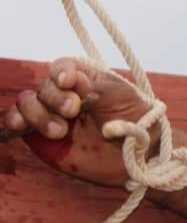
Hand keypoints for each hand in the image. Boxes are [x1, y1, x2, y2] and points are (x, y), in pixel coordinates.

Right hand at [3, 57, 152, 186]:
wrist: (137, 155)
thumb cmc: (136, 121)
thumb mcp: (122, 97)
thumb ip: (95, 86)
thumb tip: (69, 81)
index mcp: (87, 80)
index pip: (64, 66)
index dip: (61, 71)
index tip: (68, 81)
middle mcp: (66, 95)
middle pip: (45, 86)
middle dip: (55, 98)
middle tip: (73, 112)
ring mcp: (51, 115)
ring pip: (27, 102)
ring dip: (38, 113)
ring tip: (60, 131)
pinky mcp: (40, 136)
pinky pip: (16, 122)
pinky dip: (13, 120)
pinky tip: (21, 126)